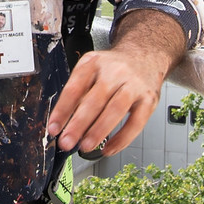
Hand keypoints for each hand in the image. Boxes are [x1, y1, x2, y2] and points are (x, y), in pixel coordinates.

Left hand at [45, 11, 182, 156]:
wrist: (145, 55)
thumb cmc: (114, 68)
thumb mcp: (92, 70)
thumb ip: (79, 93)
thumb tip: (62, 123)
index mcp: (94, 63)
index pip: (74, 88)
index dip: (62, 110)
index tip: (54, 128)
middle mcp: (114, 72)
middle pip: (94, 100)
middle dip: (78, 124)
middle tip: (66, 142)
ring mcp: (133, 85)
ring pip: (115, 110)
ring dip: (98, 131)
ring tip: (85, 146)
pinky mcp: (149, 100)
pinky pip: (135, 123)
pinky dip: (122, 139)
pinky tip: (109, 148)